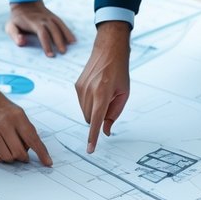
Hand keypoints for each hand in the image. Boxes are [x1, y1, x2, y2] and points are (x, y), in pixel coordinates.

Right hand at [0, 68, 51, 165]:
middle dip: (23, 157)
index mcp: (17, 117)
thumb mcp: (21, 115)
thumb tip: (36, 152)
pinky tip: (2, 151)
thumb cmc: (5, 110)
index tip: (47, 162)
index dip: (41, 153)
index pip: (32, 139)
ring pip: (6, 157)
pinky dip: (1, 158)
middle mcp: (3, 124)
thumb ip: (29, 132)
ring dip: (12, 158)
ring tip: (11, 149)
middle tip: (23, 156)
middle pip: (18, 152)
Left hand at [6, 0, 76, 55]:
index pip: (42, 33)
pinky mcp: (53, 18)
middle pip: (53, 30)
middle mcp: (43, 19)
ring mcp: (50, 17)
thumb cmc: (16, 19)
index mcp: (33, 22)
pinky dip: (68, 31)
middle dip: (59, 41)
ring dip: (66, 35)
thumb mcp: (10, 26)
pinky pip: (62, 24)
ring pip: (60, 26)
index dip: (46, 44)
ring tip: (72, 45)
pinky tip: (73, 39)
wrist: (25, 2)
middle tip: (63, 52)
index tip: (50, 55)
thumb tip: (22, 42)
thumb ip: (15, 35)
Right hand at [74, 22, 130, 152]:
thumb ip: (114, 114)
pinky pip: (82, 103)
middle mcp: (89, 91)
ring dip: (93, 110)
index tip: (90, 149)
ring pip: (85, 112)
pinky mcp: (76, 85)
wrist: (108, 50)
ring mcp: (80, 88)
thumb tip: (105, 131)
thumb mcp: (123, 94)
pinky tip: (97, 89)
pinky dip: (89, 103)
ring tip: (104, 93)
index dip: (93, 136)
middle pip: (90, 118)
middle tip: (109, 103)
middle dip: (98, 118)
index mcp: (102, 94)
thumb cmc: (120, 71)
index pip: (96, 121)